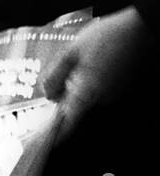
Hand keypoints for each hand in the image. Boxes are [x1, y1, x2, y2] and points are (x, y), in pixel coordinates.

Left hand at [44, 7, 154, 143]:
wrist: (138, 27)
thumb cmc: (106, 37)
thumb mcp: (70, 52)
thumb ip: (54, 76)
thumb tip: (48, 95)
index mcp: (86, 93)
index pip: (67, 124)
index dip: (54, 135)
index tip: (42, 142)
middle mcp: (100, 98)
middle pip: (74, 106)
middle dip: (64, 95)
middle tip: (64, 76)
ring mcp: (112, 93)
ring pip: (86, 96)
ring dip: (79, 84)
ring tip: (85, 61)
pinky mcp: (119, 86)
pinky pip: (99, 88)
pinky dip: (92, 79)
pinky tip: (95, 61)